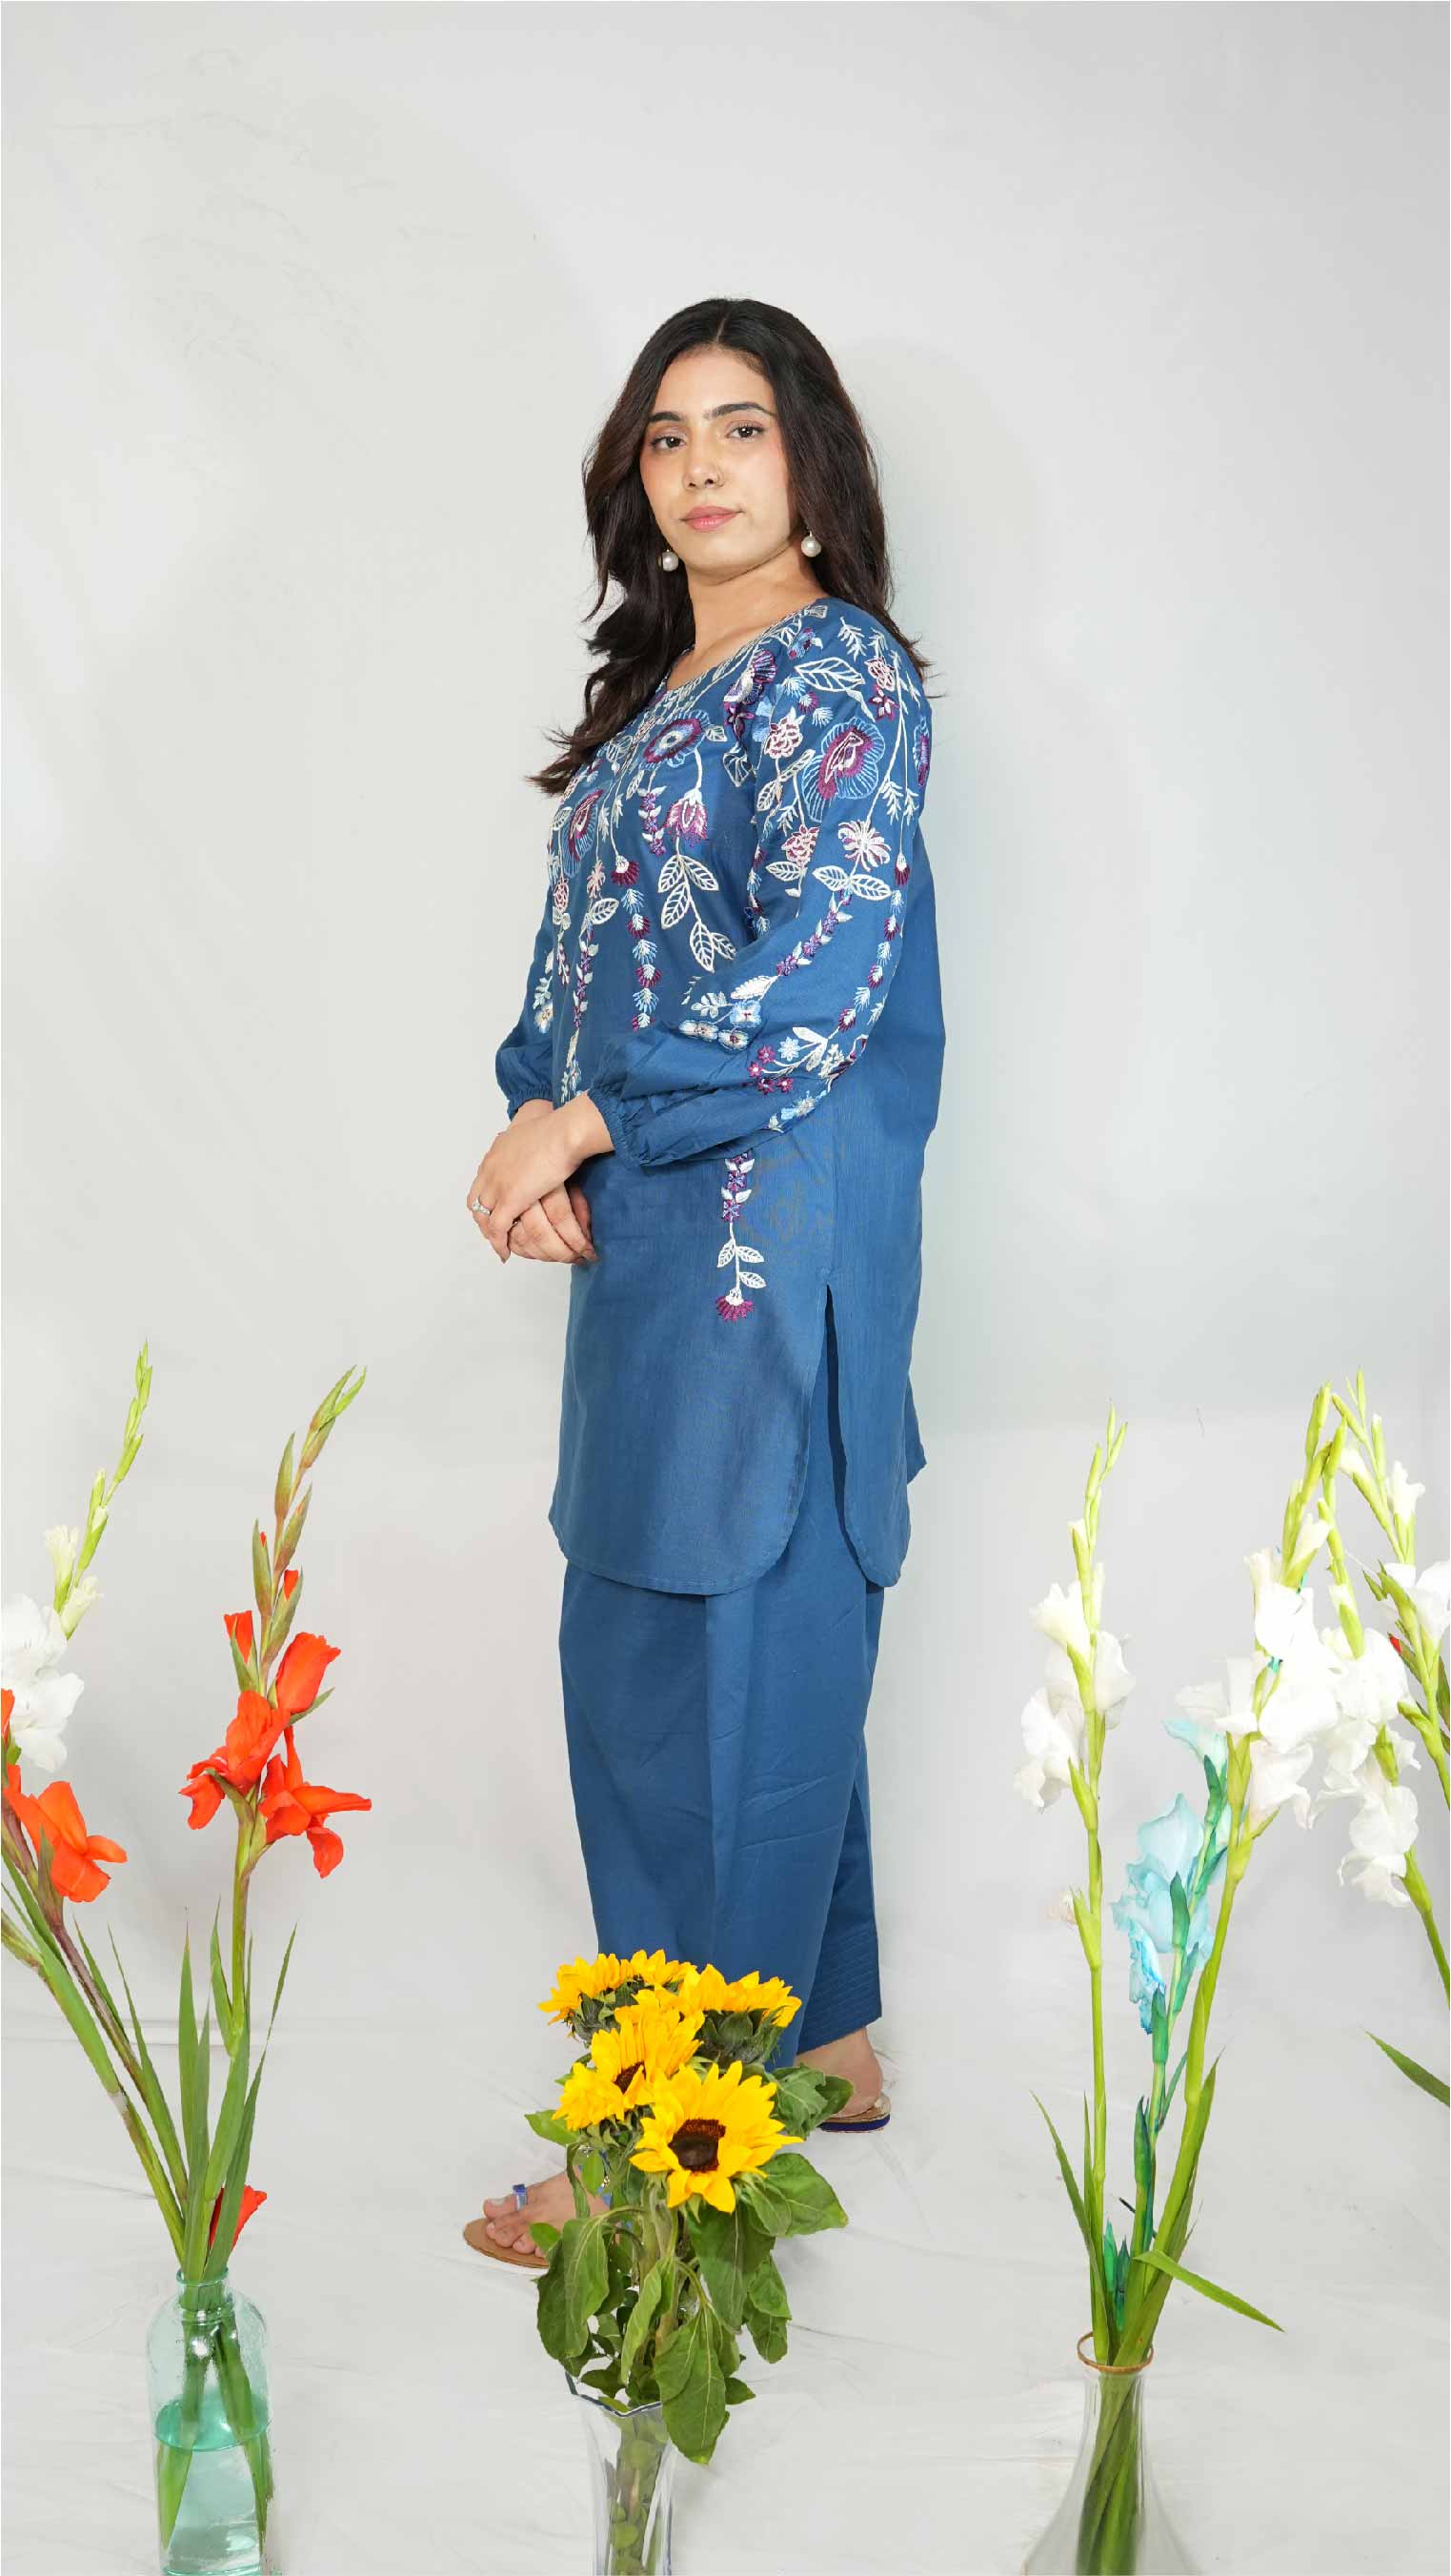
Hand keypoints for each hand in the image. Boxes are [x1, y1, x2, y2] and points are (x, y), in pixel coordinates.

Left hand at [465, 1094, 612, 1264]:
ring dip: (490, 1234)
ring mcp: (497, 1185)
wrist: (564, 1132)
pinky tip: (504, 1252)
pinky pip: (498, 1228)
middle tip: (493, 1233)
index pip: (481, 1183)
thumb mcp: (535, 1132)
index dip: (486, 1199)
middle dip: (483, 1219)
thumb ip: (529, 1144)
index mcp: (496, 1154)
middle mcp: (490, 1170)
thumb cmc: (559, 1128)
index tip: (494, 1209)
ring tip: (499, 1246)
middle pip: (477, 1202)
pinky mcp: (510, 1200)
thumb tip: (539, 1147)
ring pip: (484, 1218)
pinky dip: (498, 1243)